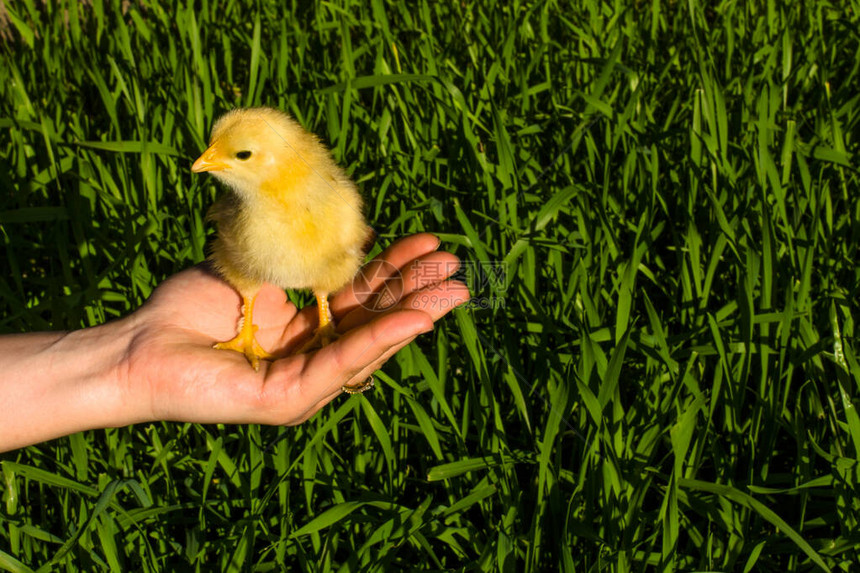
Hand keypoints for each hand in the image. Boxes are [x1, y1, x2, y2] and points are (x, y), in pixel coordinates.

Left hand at [124, 233, 468, 425]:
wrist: (139, 344)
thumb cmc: (190, 305)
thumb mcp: (258, 269)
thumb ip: (304, 262)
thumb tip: (354, 233)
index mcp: (307, 327)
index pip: (362, 299)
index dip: (395, 271)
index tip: (429, 243)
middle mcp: (313, 356)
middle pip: (376, 322)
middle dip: (417, 292)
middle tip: (456, 267)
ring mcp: (305, 383)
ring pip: (369, 345)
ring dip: (413, 315)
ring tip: (453, 290)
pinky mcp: (289, 400)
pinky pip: (341, 364)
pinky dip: (380, 339)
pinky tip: (415, 317)